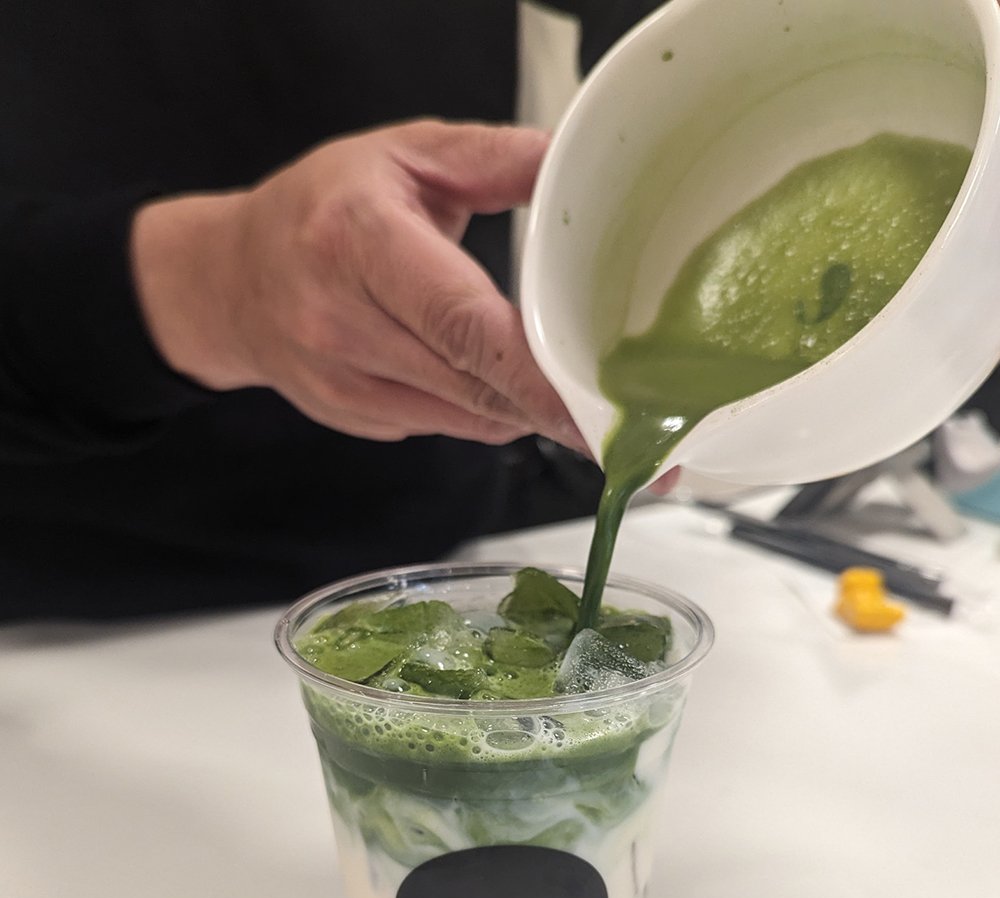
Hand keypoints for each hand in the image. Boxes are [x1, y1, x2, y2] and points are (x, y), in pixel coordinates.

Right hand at [131, 119, 586, 451]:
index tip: (589, 397)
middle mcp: (340, 321)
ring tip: (566, 392)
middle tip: (613, 408)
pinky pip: (442, 427)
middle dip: (547, 401)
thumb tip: (574, 164)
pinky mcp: (351, 419)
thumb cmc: (320, 208)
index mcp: (356, 240)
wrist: (230, 281)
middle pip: (469, 380)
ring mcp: (341, 381)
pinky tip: (501, 386)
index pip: (459, 321)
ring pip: (463, 416)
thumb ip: (494, 158)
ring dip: (521, 408)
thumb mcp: (403, 155)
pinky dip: (485, 412)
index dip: (529, 369)